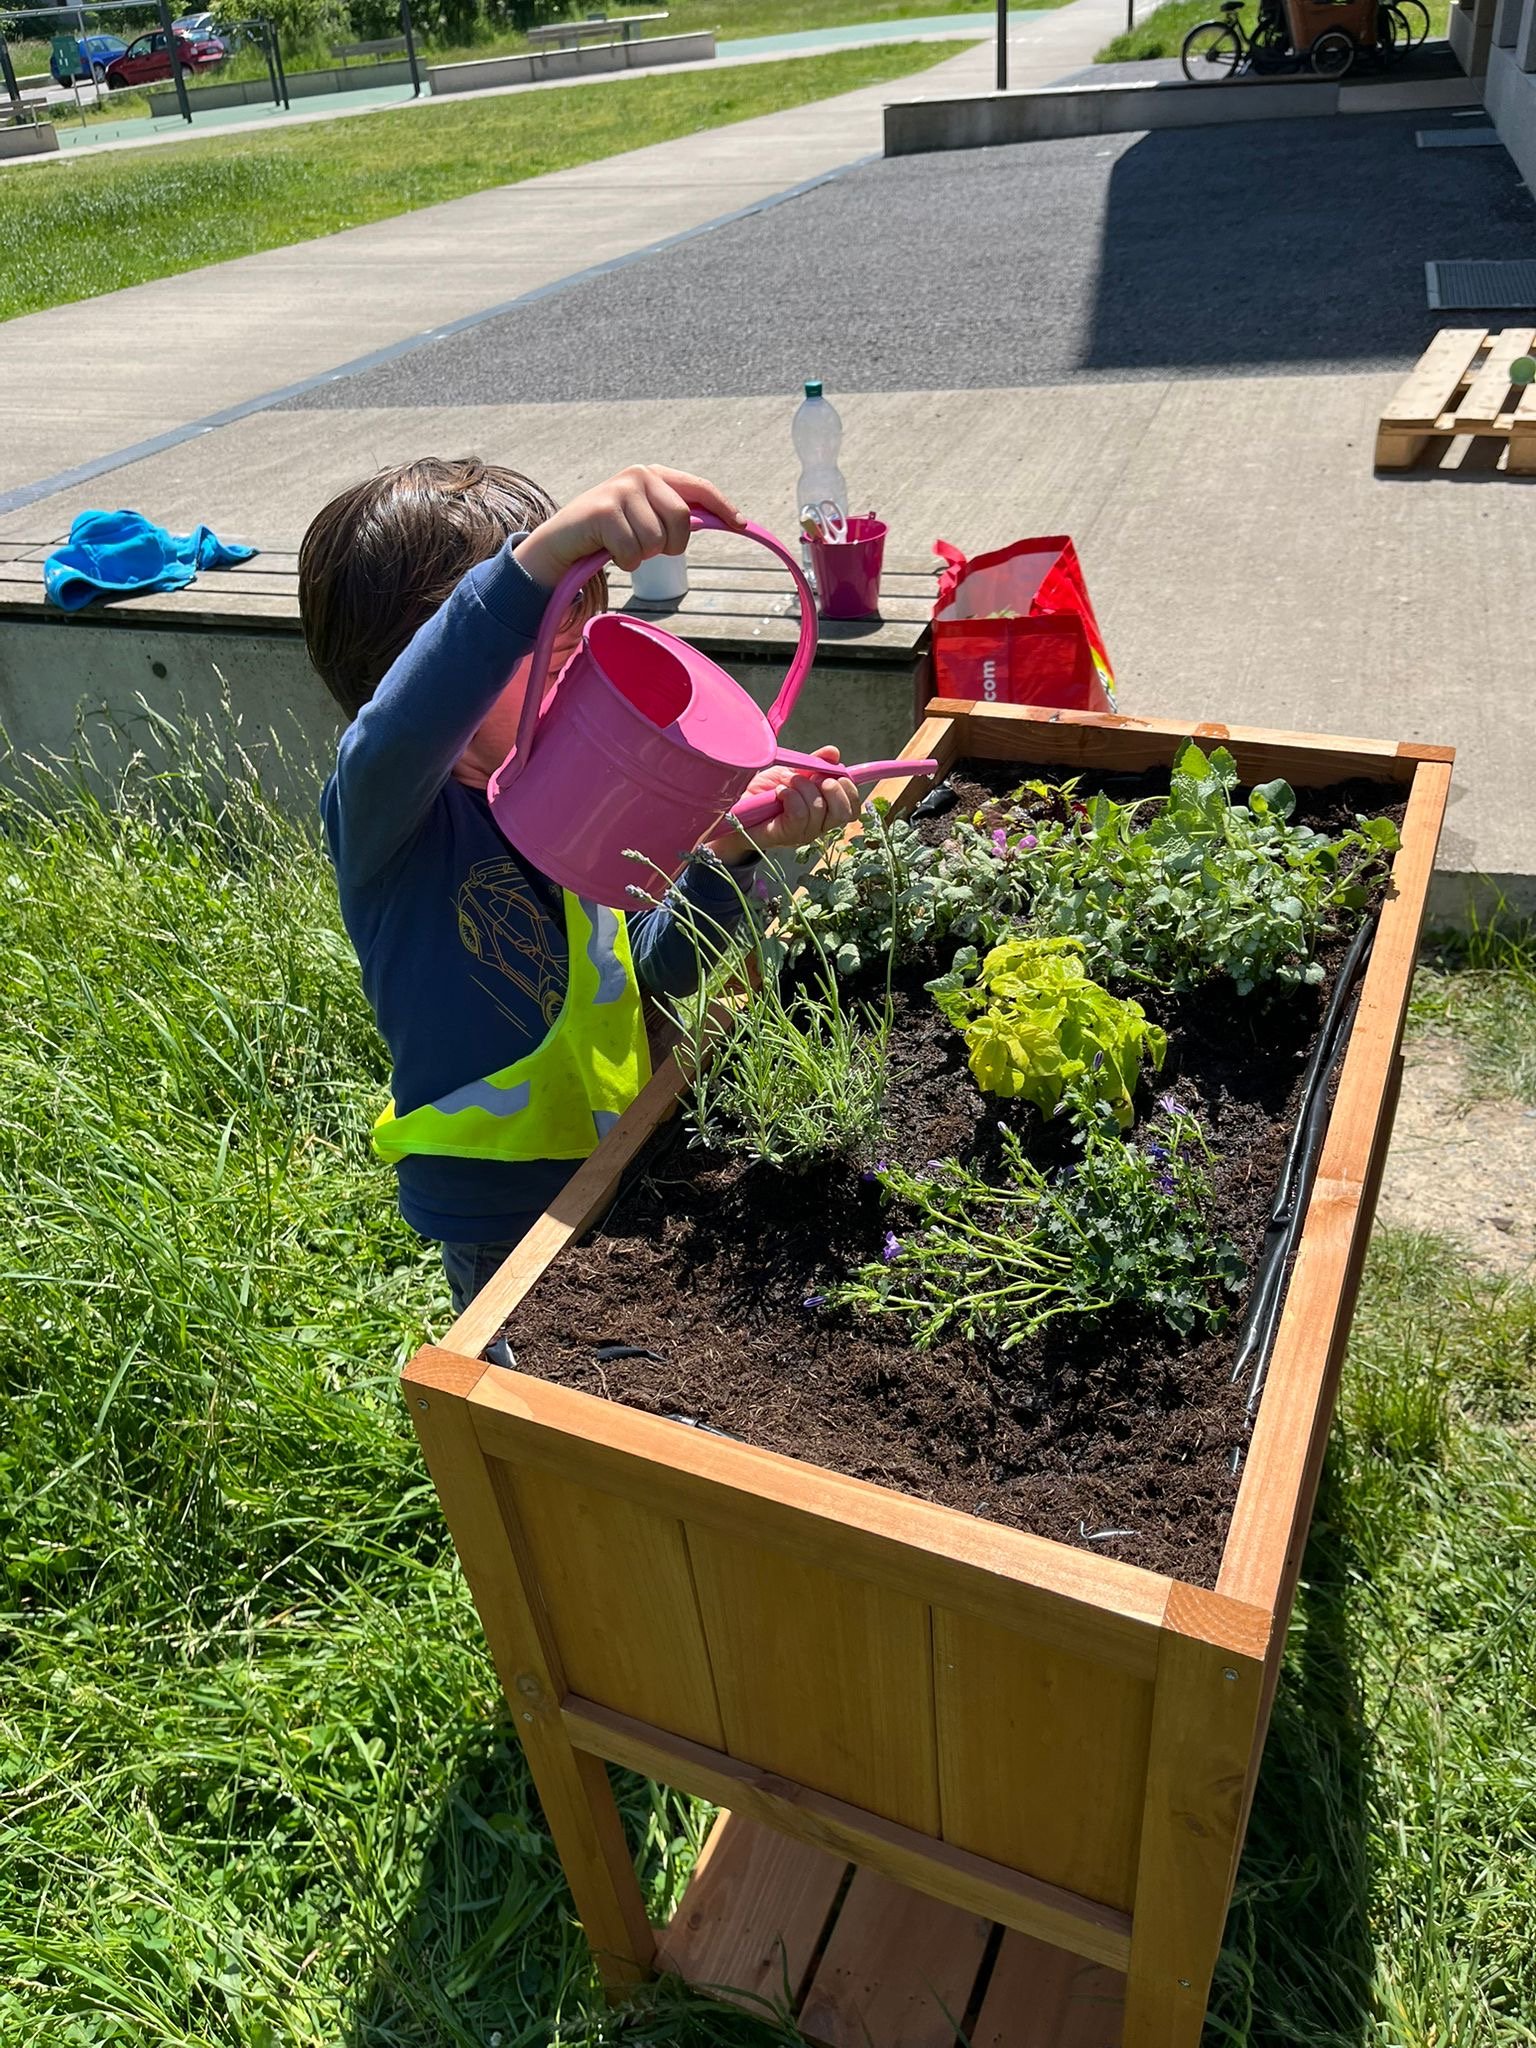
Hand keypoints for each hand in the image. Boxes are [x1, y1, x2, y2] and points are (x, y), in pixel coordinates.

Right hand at [513, 465, 744, 584]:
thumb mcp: (644, 519)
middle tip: (648, 549)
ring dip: (642, 556)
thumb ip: (672, 516)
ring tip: (622, 547)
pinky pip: (633, 552)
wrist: (562, 541)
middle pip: (682, 520)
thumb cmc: (608, 533)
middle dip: (670, 545)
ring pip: (656, 540)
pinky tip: (608, 552)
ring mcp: (620, 490)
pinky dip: (625, 562)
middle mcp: (640, 475)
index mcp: (655, 475)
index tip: (741, 524)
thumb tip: (706, 521)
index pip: (699, 488)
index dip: (722, 506)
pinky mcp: (603, 511)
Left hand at [708, 746, 860, 861]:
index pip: (852, 809)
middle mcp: (817, 826)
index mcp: (823, 812)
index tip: (834, 773)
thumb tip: (834, 752)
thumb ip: (814, 764)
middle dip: (832, 788)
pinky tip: (779, 792)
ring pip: (819, 808)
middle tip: (812, 776)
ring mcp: (802, 834)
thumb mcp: (793, 772)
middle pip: (844, 813)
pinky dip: (791, 796)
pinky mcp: (785, 835)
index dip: (850, 790)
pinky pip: (800, 815)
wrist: (734, 808)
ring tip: (786, 781)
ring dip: (803, 787)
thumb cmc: (764, 793)